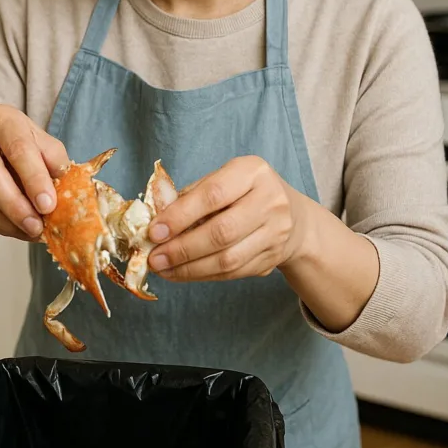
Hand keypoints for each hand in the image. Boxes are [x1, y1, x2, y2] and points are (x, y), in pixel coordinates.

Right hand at [0, 104, 68, 240]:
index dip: (34, 178)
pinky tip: (17, 230)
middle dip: (15, 205)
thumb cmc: (24, 149)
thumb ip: (55, 162)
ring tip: (31, 232)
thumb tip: (65, 189)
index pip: (18, 148)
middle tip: (37, 226)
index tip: (48, 205)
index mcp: (3, 119)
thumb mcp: (43, 147)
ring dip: (6, 220)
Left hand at [147, 155, 307, 281]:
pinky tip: (182, 273)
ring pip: (228, 259)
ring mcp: (276, 233)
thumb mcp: (223, 180)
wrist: (292, 216)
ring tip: (163, 269)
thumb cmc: (244, 193)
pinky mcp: (273, 258)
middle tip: (154, 258)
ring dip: (189, 268)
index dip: (180, 215)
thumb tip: (156, 221)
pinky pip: (233, 273)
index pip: (213, 195)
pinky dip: (203, 275)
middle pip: (222, 232)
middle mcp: (270, 201)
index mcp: (252, 172)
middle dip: (182, 248)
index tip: (154, 231)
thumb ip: (192, 196)